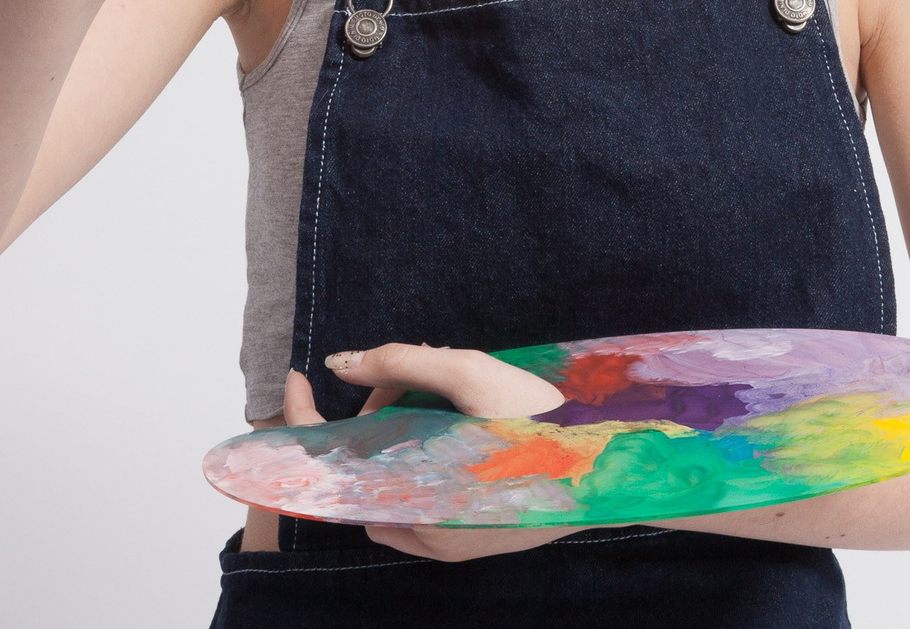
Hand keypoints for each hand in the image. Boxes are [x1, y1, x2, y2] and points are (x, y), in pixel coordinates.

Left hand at [282, 344, 594, 563]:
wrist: (612, 465)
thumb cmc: (545, 417)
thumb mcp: (470, 373)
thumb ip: (400, 363)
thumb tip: (338, 363)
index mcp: (416, 493)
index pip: (331, 459)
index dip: (304, 415)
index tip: (297, 376)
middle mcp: (420, 533)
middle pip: (362, 466)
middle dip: (374, 414)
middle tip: (413, 378)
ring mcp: (441, 544)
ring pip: (387, 483)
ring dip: (398, 437)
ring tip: (443, 401)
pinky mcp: (461, 546)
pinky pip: (413, 501)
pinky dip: (419, 462)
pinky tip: (454, 432)